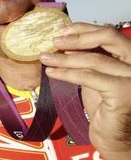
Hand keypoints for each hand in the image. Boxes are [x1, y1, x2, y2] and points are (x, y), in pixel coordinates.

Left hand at [39, 23, 130, 159]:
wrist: (114, 137)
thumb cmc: (105, 106)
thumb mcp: (97, 74)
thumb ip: (89, 56)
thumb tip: (64, 40)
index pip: (110, 33)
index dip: (85, 28)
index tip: (62, 30)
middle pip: (108, 38)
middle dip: (77, 37)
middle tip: (54, 41)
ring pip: (94, 59)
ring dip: (64, 58)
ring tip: (45, 58)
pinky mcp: (124, 92)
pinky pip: (88, 77)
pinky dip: (66, 73)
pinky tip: (51, 72)